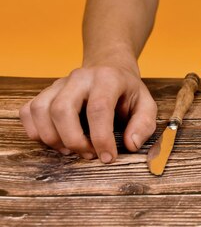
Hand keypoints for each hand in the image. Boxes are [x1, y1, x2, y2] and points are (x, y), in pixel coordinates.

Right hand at [19, 63, 156, 162]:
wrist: (109, 69)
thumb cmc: (127, 92)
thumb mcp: (146, 105)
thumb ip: (143, 125)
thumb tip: (130, 145)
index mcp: (107, 79)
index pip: (98, 108)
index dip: (101, 138)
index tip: (107, 158)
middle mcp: (79, 78)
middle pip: (62, 109)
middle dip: (74, 140)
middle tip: (89, 155)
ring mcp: (58, 84)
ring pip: (40, 111)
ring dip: (53, 139)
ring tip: (73, 150)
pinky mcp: (45, 92)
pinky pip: (28, 112)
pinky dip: (36, 132)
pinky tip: (56, 141)